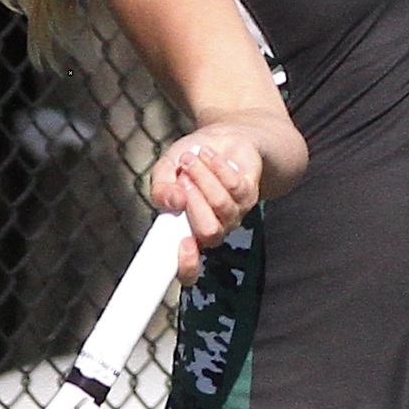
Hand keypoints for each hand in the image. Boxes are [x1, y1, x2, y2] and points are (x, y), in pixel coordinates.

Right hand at [150, 128, 262, 284]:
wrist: (222, 139)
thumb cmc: (190, 160)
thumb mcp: (166, 169)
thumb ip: (160, 188)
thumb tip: (170, 201)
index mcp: (186, 234)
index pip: (187, 269)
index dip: (186, 265)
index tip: (183, 245)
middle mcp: (212, 230)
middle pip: (208, 232)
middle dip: (192, 200)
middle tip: (182, 177)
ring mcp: (234, 215)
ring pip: (221, 205)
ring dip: (202, 176)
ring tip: (192, 159)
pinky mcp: (249, 195)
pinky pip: (234, 185)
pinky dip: (216, 166)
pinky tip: (208, 155)